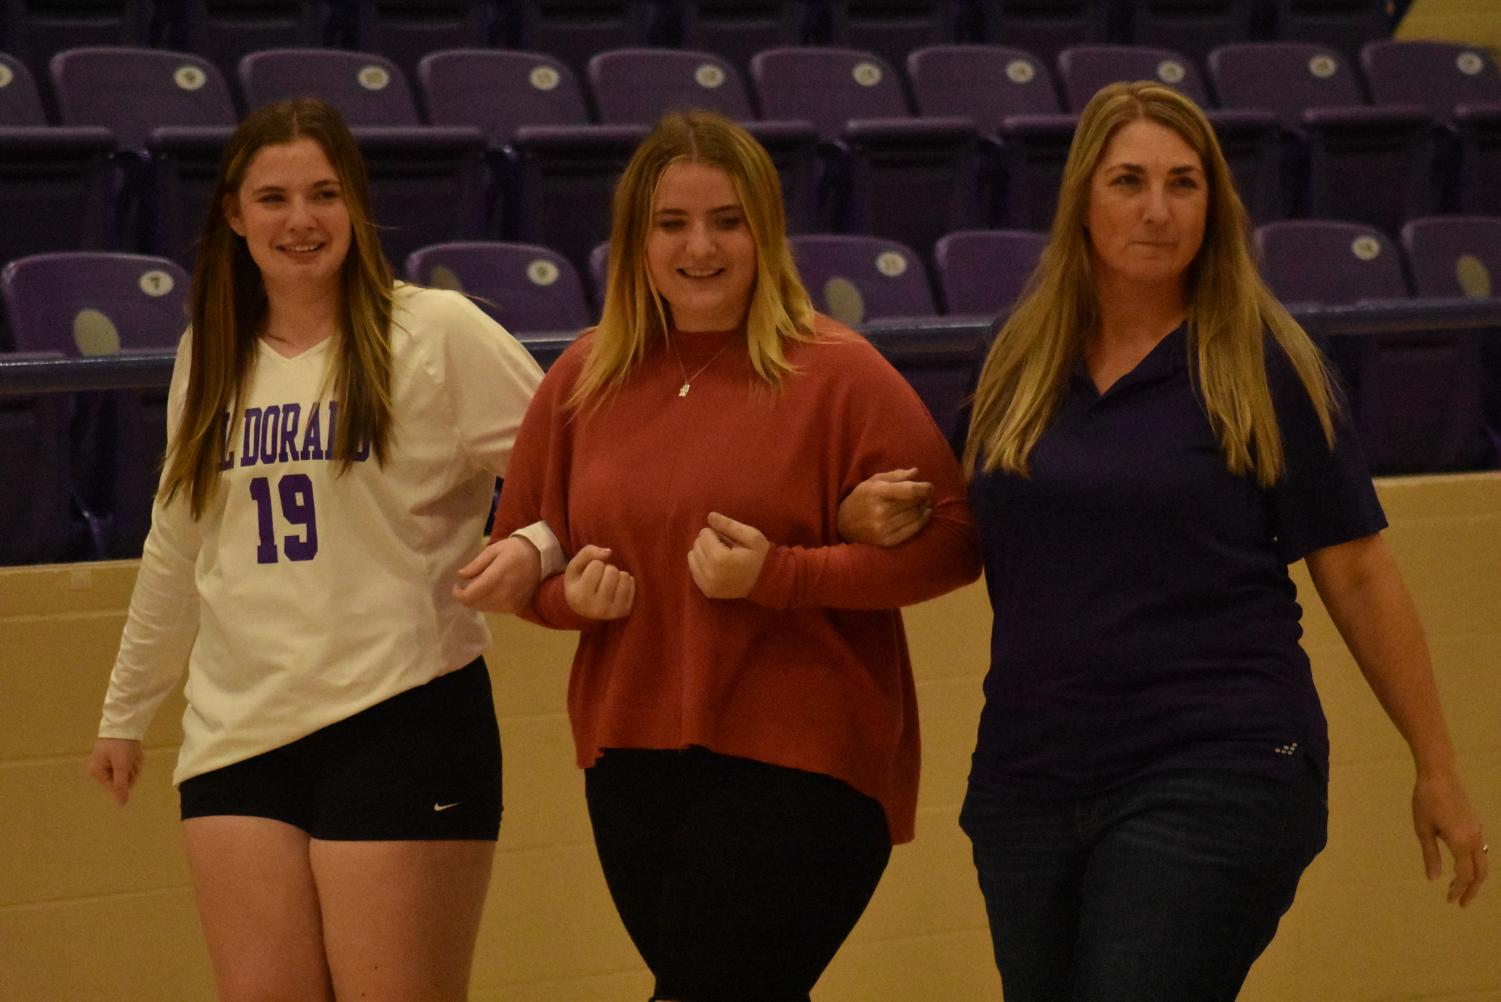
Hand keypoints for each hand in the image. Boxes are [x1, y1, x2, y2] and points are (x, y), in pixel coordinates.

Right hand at [88, 738, 142, 806]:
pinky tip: (135, 749)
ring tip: (133, 751)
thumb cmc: (120, 745)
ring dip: (135, 762)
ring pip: (129, 771)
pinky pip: (130, 763)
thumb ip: (121, 786)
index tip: (128, 765)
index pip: (116, 787)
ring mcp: (108, 762)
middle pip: (124, 779)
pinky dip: (135, 757)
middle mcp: (100, 768)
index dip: (128, 779)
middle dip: (132, 769)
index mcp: (96, 772)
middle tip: (131, 757)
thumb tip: (121, 805)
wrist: (125, 723)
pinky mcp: (117, 755)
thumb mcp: (122, 766)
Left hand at [453, 536, 542, 612]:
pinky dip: (490, 603)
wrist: (541, 557)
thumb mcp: (493, 550)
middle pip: (476, 604)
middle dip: (467, 597)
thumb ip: (476, 565)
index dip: (459, 594)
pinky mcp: (517, 607)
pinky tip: (492, 592)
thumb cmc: (514, 550)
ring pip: (485, 608)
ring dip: (478, 601)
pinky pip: (496, 610)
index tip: (456, 586)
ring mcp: (511, 603)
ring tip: (481, 587)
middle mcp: (504, 594)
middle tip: (468, 585)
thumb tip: (461, 576)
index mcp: (496, 577)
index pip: (471, 595)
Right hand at [564, 545, 634, 619]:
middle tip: (600, 578)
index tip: (588, 574)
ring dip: (617, 574)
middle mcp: (596, 608)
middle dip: (607, 568)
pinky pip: (631, 584)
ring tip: (608, 582)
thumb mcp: (575, 566)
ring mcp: (612, 612)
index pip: (597, 564)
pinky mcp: (624, 611)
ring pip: (624, 576)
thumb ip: (588, 553)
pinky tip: (615, 588)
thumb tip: (609, 552)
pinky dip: (625, 581)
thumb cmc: (579, 583)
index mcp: (580, 597)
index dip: (594, 564)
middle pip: (612, 571)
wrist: (583, 609)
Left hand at [688, 512, 769, 598]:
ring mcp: (707, 584)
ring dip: (703, 553)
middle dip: (708, 542)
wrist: (766, 582)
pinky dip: (701, 565)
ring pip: (692, 557)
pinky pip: (694, 571)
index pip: (704, 534)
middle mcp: (710, 573)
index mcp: (720, 558)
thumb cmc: (760, 556)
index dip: (716, 532)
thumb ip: (729, 525)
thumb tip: (709, 516)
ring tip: (720, 556)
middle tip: (724, 546)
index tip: (728, 539)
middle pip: (697, 545)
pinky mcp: (707, 591)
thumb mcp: (751, 536)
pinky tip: (715, 565)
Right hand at [837, 468, 933, 546]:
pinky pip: (913, 530)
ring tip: (925, 504)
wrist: (844, 525)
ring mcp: (884, 527)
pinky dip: (922, 521)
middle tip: (927, 495)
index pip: (909, 490)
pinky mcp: (888, 540)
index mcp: (877, 493)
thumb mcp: (872, 482)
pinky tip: (924, 515)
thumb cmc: (860, 499)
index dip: (924, 488)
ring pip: (915, 516)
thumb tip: (916, 472)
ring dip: (924, 509)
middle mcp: (881, 511)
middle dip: (925, 498)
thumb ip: (895, 476)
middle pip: (914, 503)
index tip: (930, 487)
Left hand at [1413, 769, 1487, 905]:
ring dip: (1474, 877)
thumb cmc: (1425, 800)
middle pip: (1480, 872)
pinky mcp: (1476, 824)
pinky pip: (1480, 850)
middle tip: (1461, 903)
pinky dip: (1474, 864)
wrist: (1439, 774)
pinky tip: (1462, 866)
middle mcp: (1474, 838)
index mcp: (1460, 841)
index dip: (1458, 889)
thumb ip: (1430, 855)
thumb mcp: (1423, 829)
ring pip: (1483, 861)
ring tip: (1461, 888)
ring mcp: (1477, 830)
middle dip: (1472, 890)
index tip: (1449, 900)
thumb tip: (1433, 879)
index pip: (1464, 874)